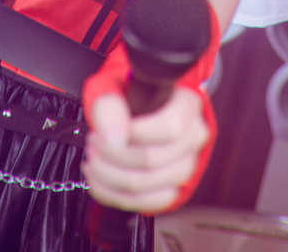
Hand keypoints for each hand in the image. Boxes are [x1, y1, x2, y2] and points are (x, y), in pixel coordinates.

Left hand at [82, 87, 210, 213]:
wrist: (139, 110)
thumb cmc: (128, 94)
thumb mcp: (113, 85)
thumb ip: (110, 104)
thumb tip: (114, 138)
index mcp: (187, 104)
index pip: (170, 127)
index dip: (134, 133)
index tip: (107, 130)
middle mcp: (194, 136)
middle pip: (153, 160)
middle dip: (112, 155)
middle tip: (93, 142)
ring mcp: (187, 165)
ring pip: (148, 184)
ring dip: (110, 176)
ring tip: (93, 159)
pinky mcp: (174, 188)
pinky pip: (147, 203)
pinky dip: (114, 194)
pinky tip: (99, 179)